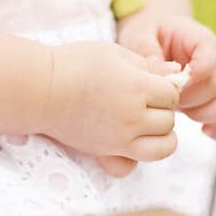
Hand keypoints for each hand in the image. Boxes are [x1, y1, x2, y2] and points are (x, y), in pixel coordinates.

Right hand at [43, 41, 181, 168]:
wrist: (40, 89)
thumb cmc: (74, 64)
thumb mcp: (113, 53)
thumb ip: (146, 64)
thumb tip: (175, 71)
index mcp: (137, 87)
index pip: (172, 94)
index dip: (165, 86)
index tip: (149, 81)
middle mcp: (133, 115)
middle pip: (169, 119)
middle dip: (163, 108)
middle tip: (146, 99)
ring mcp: (120, 137)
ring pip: (165, 145)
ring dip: (162, 133)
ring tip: (149, 122)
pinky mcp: (107, 150)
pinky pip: (139, 162)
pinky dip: (146, 152)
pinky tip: (137, 138)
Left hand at [117, 12, 215, 142]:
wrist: (151, 38)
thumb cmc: (146, 34)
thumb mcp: (140, 35)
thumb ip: (148, 50)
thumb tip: (166, 74)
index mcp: (200, 40)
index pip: (210, 58)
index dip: (194, 75)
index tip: (173, 81)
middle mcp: (214, 61)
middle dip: (192, 99)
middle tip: (168, 99)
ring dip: (206, 115)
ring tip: (184, 112)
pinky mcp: (213, 101)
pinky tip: (205, 131)